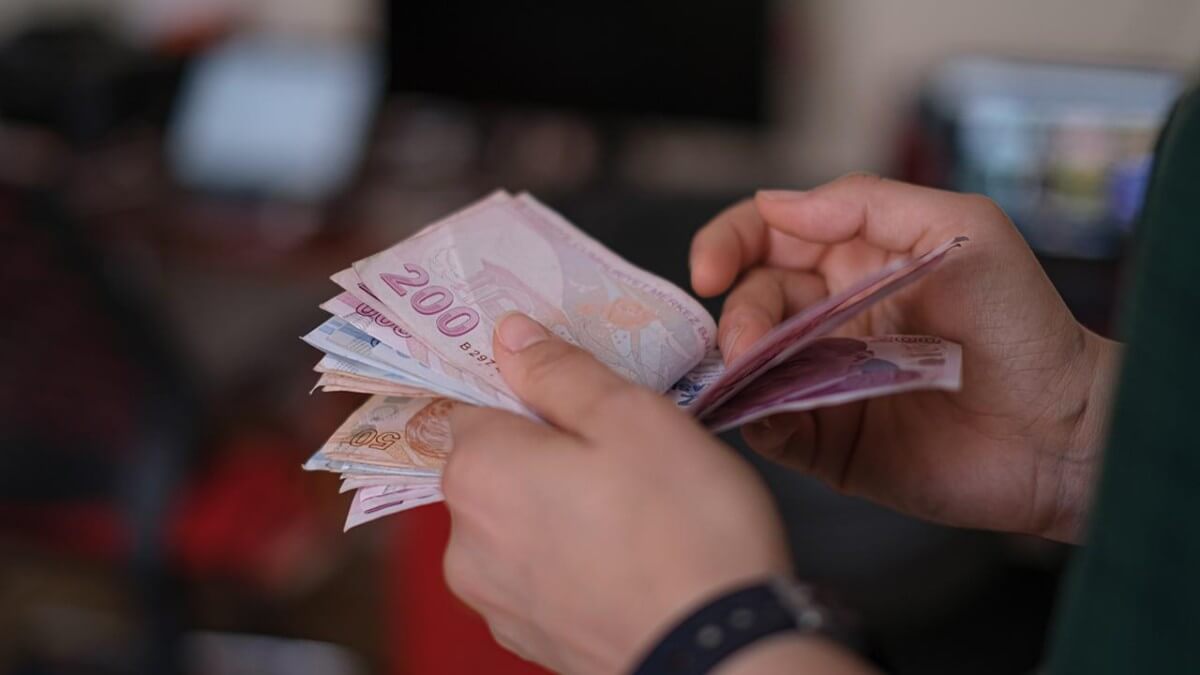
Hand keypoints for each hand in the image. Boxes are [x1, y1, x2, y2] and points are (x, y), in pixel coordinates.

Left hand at [442, 313, 792, 673]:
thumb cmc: (685, 528)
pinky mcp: (530, 640)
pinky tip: (629, 556)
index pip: (478, 401)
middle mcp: (465, 541)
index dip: (531, 388)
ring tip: (636, 506)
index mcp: (479, 472)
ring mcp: (495, 600)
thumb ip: (560, 371)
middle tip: (624, 447)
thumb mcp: (632, 417)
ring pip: (519, 520)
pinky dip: (572, 557)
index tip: (581, 390)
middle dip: (549, 447)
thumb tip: (510, 337)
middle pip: (496, 464)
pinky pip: (539, 573)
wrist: (724, 658)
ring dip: (561, 504)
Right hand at [690, 174, 1119, 542]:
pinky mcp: (827, 441)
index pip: (768, 237)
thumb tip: (777, 204)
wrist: (1061, 430)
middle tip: (745, 343)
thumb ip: (870, 202)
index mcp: (854, 260)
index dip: (728, 244)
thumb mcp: (962, 228)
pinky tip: (768, 416)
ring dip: (735, 368)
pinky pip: (770, 427)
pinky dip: (756, 419)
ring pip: (748, 365)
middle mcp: (829, 317)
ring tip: (747, 375)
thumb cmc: (1022, 322)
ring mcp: (823, 380)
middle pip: (750, 302)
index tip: (710, 268)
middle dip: (736, 317)